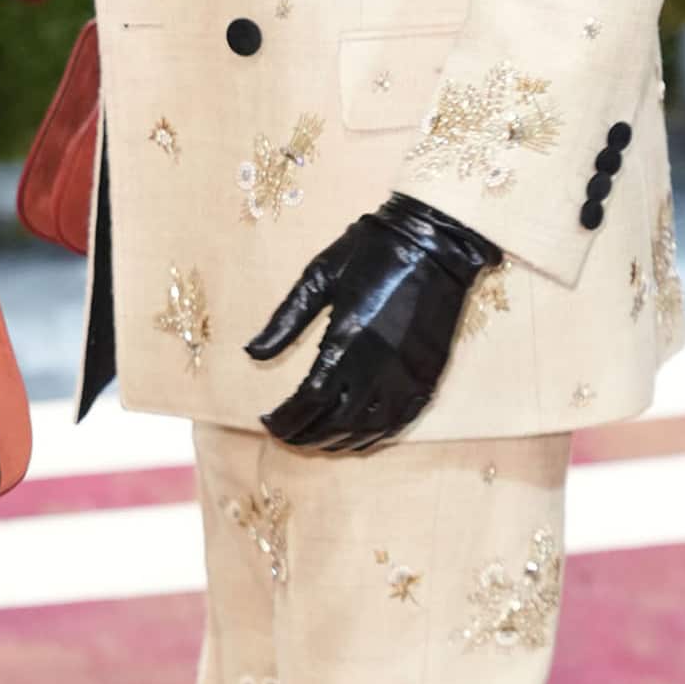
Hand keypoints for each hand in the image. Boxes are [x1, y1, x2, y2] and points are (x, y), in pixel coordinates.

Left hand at [246, 192, 499, 450]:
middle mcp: (378, 365)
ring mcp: (407, 376)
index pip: (310, 399)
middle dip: (305, 434)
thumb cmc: (368, 252)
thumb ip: (286, 319)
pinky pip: (398, 424)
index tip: (267, 422)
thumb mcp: (319, 276)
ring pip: (366, 429)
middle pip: (335, 421)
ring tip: (312, 440)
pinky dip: (371, 438)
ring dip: (335, 441)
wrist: (433, 242)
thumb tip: (251, 354)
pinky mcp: (428, 379)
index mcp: (347, 338)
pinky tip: (353, 437)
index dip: (286, 418)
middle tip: (284, 436)